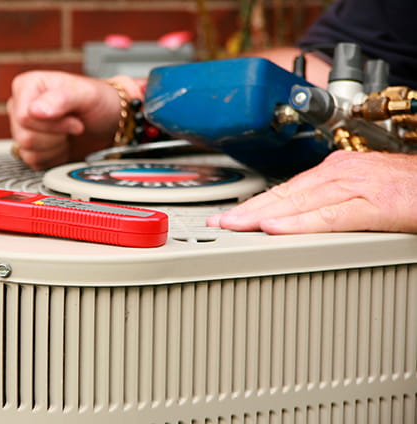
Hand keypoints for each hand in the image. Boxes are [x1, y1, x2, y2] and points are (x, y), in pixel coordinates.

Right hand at [7, 71, 123, 168]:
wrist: (108, 121)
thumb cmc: (97, 102)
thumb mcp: (86, 94)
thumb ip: (61, 99)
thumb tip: (35, 110)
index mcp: (27, 85)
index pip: (24, 116)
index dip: (53, 125)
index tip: (75, 121)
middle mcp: (20, 105)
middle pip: (25, 136)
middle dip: (56, 136)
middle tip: (74, 126)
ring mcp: (22, 127)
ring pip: (27, 150)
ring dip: (55, 147)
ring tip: (68, 134)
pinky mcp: (29, 147)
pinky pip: (32, 161)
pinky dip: (53, 157)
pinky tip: (64, 144)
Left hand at [208, 150, 416, 233]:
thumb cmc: (411, 188)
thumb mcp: (363, 190)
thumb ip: (333, 200)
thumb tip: (301, 216)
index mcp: (336, 170)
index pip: (285, 190)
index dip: (254, 205)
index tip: (228, 218)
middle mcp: (341, 173)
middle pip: (284, 195)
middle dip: (247, 211)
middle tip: (217, 224)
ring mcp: (357, 186)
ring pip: (299, 202)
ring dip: (262, 215)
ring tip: (233, 227)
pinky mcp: (376, 204)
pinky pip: (331, 216)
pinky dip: (300, 222)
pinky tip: (276, 228)